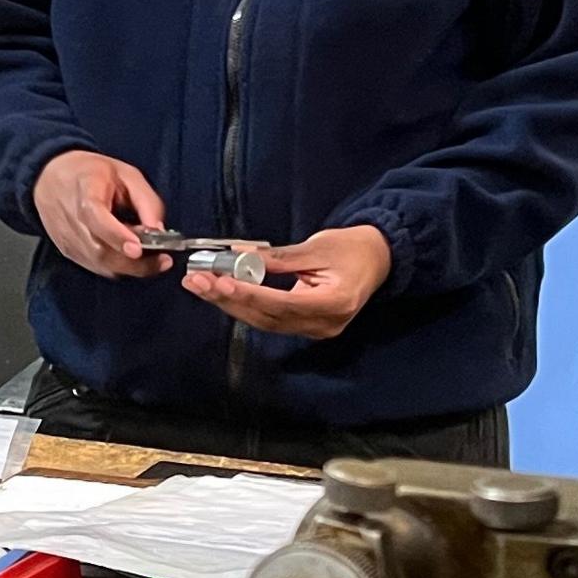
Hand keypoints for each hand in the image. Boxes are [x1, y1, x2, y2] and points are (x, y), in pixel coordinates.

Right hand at [33, 150, 168, 278]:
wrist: (50, 178)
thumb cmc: (90, 173)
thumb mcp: (127, 175)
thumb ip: (146, 201)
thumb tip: (159, 230)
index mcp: (85, 192)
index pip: (97, 219)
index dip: (117, 236)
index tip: (138, 249)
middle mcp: (72, 220)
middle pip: (100, 251)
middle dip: (134, 263)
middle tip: (162, 261)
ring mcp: (69, 240)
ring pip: (100, 264)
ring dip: (129, 267)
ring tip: (151, 258)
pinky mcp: (69, 252)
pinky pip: (97, 267)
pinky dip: (117, 267)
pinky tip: (130, 257)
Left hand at [184, 225, 393, 339]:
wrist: (380, 259)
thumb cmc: (353, 248)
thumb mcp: (317, 247)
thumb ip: (278, 257)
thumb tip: (239, 255)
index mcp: (334, 302)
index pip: (281, 303)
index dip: (248, 294)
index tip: (219, 282)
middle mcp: (324, 324)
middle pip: (267, 318)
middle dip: (228, 300)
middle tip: (197, 282)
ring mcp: (316, 330)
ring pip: (265, 322)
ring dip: (231, 305)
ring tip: (201, 286)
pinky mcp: (308, 326)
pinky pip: (271, 320)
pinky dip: (246, 306)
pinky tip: (223, 293)